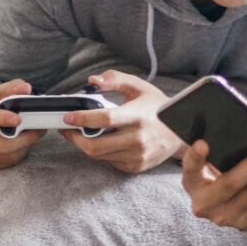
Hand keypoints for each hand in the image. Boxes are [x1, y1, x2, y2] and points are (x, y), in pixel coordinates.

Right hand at [0, 79, 44, 171]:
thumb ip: (12, 88)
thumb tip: (26, 88)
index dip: (1, 118)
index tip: (18, 119)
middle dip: (24, 138)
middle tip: (38, 130)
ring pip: (6, 156)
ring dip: (23, 147)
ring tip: (28, 136)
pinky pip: (5, 163)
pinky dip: (16, 154)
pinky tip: (18, 145)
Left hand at [60, 71, 183, 173]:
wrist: (180, 132)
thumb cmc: (157, 107)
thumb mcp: (139, 87)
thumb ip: (115, 79)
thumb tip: (93, 81)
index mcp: (138, 116)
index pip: (104, 119)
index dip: (82, 119)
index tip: (68, 117)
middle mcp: (138, 139)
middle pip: (96, 145)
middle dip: (75, 138)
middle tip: (66, 129)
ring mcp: (137, 155)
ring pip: (99, 155)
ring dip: (85, 144)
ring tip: (80, 133)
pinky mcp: (136, 166)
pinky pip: (109, 161)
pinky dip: (101, 151)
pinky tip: (102, 141)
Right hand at [180, 136, 246, 232]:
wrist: (232, 207)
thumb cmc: (222, 172)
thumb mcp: (215, 165)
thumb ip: (222, 150)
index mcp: (193, 184)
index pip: (190, 171)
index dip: (195, 158)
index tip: (202, 142)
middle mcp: (206, 205)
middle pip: (231, 183)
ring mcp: (227, 217)